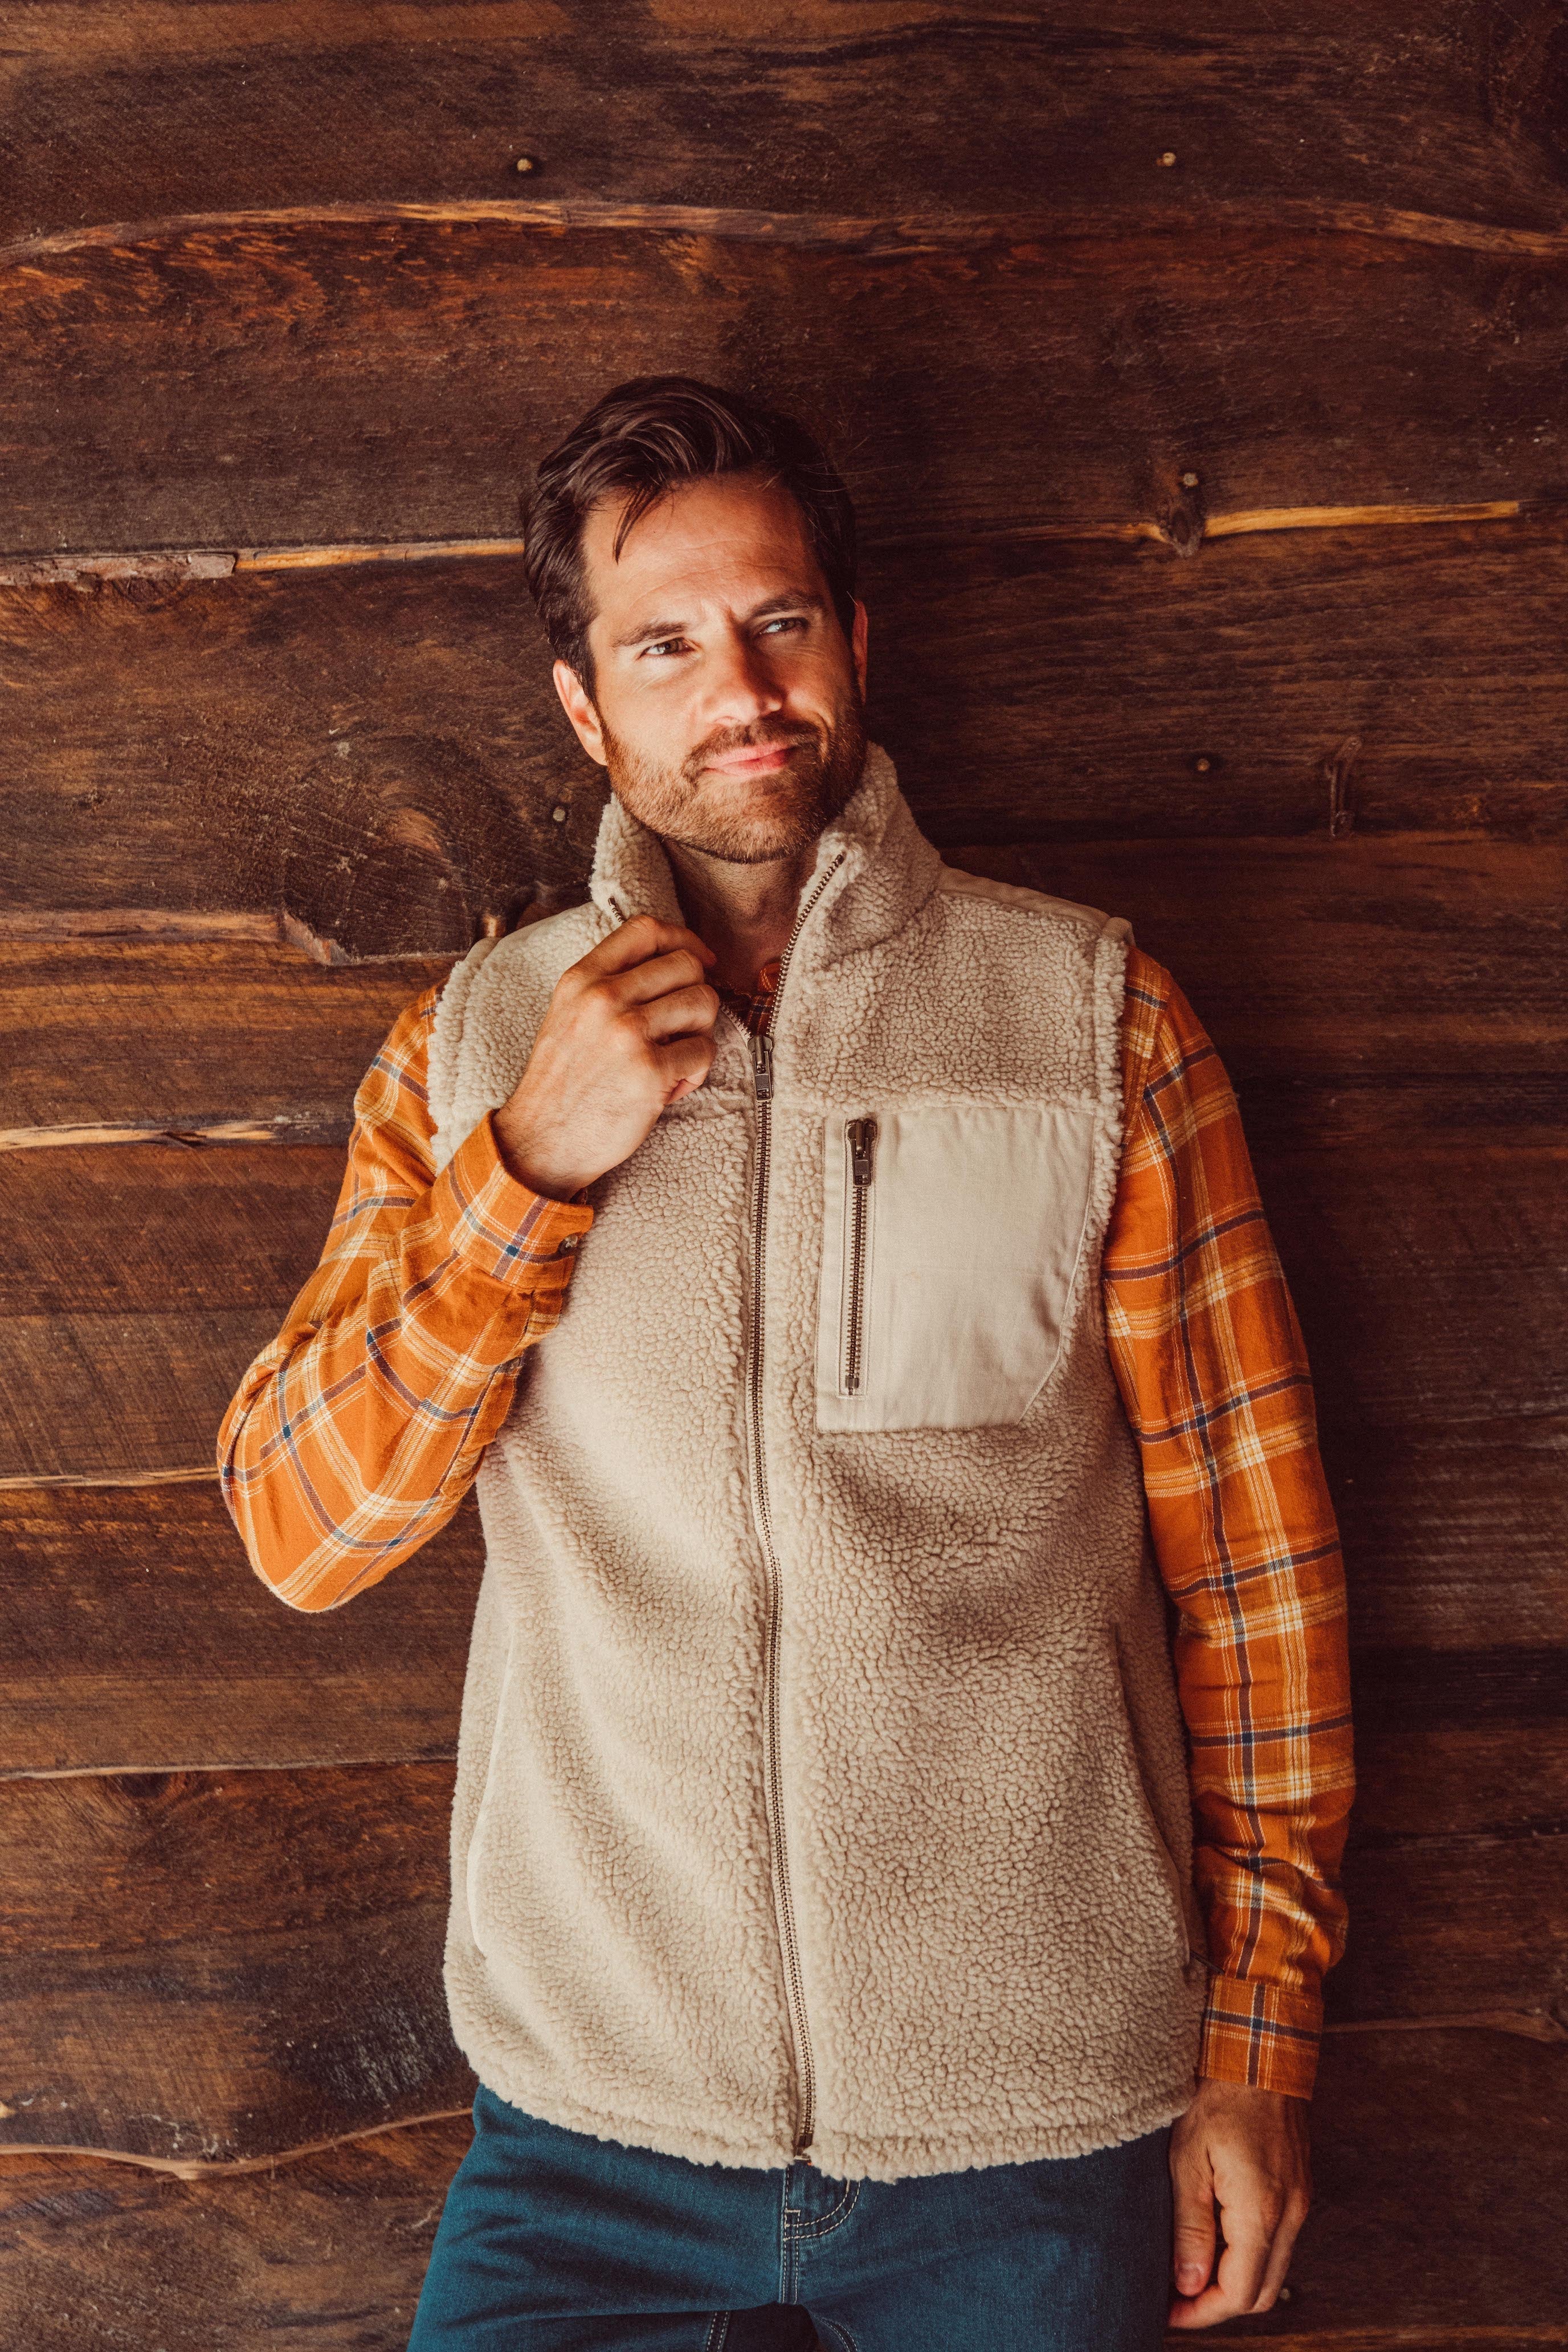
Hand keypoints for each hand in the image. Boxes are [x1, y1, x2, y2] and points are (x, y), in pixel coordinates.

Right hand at [493, 915, 718, 1199]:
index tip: (699, 960)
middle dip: (697, 994)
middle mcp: (603, 998)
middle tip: (682, 1026)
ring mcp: (626, 1033)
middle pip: (687, 965)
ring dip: (700, 1032)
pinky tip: (671, 1086)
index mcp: (582, 979)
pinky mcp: (649, 1071)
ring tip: (675, 1056)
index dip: (684, 940)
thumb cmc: (565, 1081)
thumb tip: (679, 961)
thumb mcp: (570, 1013)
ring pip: (704, 1002)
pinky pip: (704, 1051)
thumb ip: (609, 982)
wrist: (542, 1141)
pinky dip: (697, 1071)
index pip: (646, 928)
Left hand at [1167, 2077, 1311, 2328]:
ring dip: (1233, 2281)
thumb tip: (1188, 2284)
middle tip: (1176, 2298)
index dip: (1200, 2312)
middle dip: (1217, 2305)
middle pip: (1260, 2294)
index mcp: (1261, 2212)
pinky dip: (1248, 2256)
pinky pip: (1278, 2244)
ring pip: (1272, 2272)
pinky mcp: (1298, 2191)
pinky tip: (1216, 2240)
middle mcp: (1290, 2216)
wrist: (1259, 2054)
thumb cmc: (1217, 2099)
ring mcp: (1299, 2204)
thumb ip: (1190, 2227)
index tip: (1168, 2312)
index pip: (1238, 2294)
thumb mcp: (1187, 2160)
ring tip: (1190, 2270)